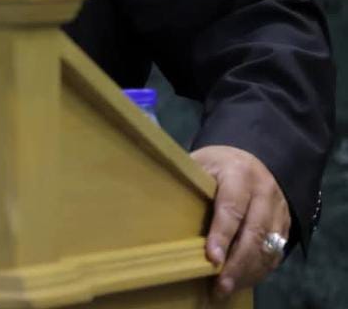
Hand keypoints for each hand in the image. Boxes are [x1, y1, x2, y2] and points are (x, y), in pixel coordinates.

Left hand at [190, 145, 289, 299]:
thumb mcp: (200, 163)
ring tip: (227, 288)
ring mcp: (279, 209)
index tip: (211, 258)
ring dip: (248, 271)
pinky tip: (242, 280)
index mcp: (239, 172)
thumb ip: (189, 181)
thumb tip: (162, 202)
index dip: (222, 234)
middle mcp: (264, 191)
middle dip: (237, 262)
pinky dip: (259, 270)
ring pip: (268, 246)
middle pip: (255, 232)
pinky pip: (276, 252)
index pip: (232, 207)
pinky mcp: (286, 224)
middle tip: (220, 285)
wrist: (248, 158)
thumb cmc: (216, 164)